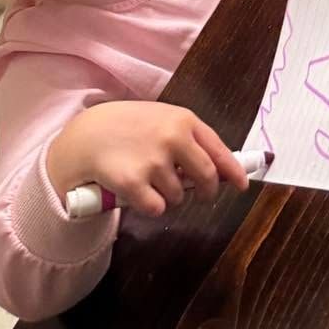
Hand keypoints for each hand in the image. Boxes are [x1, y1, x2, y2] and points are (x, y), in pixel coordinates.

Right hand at [46, 101, 247, 218]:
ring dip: (170, 196)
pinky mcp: (134, 183)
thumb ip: (188, 140)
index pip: (219, 150)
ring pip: (179, 197)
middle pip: (207, 177)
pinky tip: (137, 191)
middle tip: (201, 195)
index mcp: (184, 120)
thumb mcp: (161, 120)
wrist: (86, 135)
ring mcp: (154, 161)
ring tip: (150, 180)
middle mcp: (173, 138)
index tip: (242, 185)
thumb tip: (220, 170)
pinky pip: (158, 208)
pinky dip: (151, 206)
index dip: (234, 171)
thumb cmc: (128, 127)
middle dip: (207, 192)